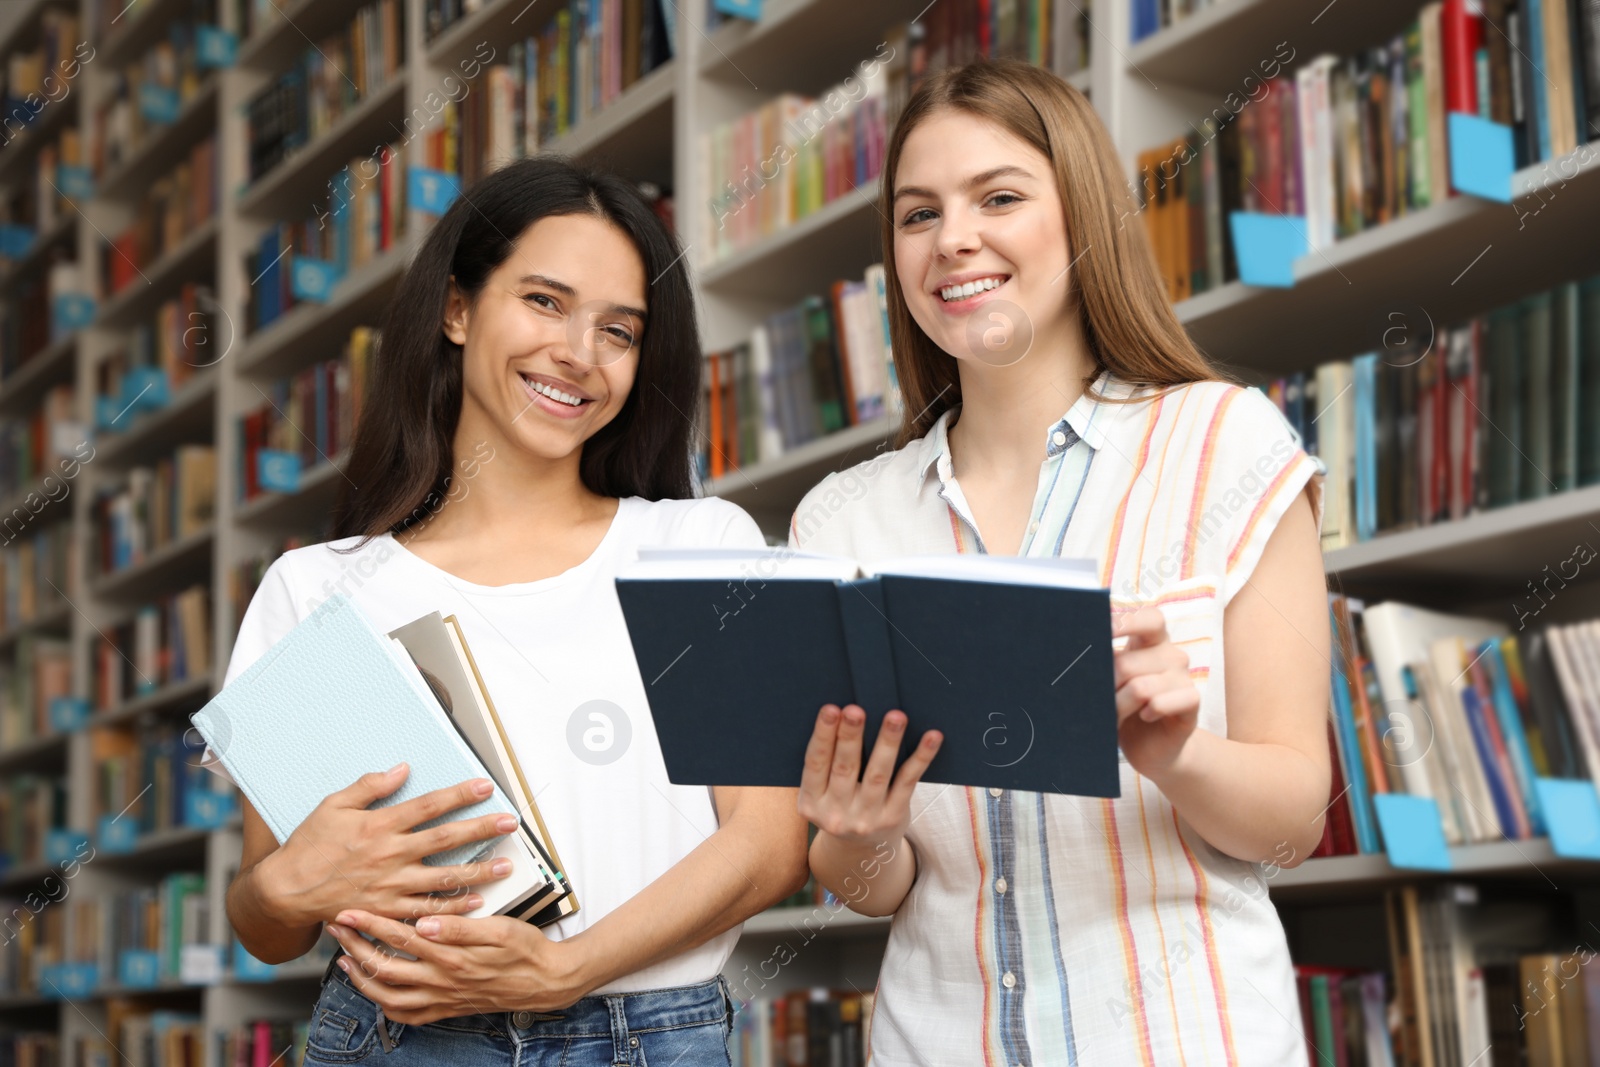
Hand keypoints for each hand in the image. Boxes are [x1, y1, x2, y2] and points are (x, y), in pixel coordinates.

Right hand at [253, 764, 515, 927]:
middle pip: (446, 839)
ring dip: (478, 872)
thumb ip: (370, 786)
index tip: (486, 786)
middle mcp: (390, 855)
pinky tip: (475, 902)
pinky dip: (453, 907)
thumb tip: (401, 768)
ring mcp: (391, 886)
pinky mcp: (387, 910)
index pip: (429, 805)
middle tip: (509, 823)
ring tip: (505, 865)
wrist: (287, 891)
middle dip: (481, 829)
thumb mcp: (333, 806)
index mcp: (379, 825)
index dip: (460, 794)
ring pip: (444, 879)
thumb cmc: (309, 846)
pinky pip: (427, 911)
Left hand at [327, 910, 589, 1021]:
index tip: (350, 910)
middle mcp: (441, 981)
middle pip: (384, 968)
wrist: (546, 982)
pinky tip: (378, 993)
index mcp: (451, 957)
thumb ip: (461, 927)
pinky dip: (386, 1005)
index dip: (371, 923)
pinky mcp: (448, 1009)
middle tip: (338, 929)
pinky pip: (408, 1015)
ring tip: (347, 961)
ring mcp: (443, 999)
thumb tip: (426, 922)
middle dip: (355, 947)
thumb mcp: (501, 929)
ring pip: (389, 996)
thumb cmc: (526, 949)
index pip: (400, 937)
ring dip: (363, 979)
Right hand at [797, 704, 940, 848]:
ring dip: (887, 742)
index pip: (815, 765)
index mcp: (811, 803)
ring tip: (895, 716)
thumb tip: (846, 713)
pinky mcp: (893, 817)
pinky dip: (920, 758)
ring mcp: (866, 819)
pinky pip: (906, 782)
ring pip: (877, 774)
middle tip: (855, 709)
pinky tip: (931, 738)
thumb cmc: (842, 804)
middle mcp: (836, 814)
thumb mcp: (824, 792)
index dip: (823, 736)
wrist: (864, 849)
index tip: (830, 709)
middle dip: (850, 736)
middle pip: (844, 768)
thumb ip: (830, 763)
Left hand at [1113, 607, 1201, 777]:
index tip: (1102, 632)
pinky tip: (1146, 716)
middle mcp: (1170, 654)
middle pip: (1130, 662)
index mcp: (1149, 641)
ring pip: (1143, 687)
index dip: (1128, 623)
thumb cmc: (1125, 707)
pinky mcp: (1192, 701)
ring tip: (1120, 714)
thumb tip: (1084, 653)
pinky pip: (1165, 702)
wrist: (1151, 747)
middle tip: (1102, 698)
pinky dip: (1150, 712)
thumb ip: (1103, 663)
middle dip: (1109, 685)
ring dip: (1122, 706)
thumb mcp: (1109, 682)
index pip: (1150, 619)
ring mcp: (1183, 677)